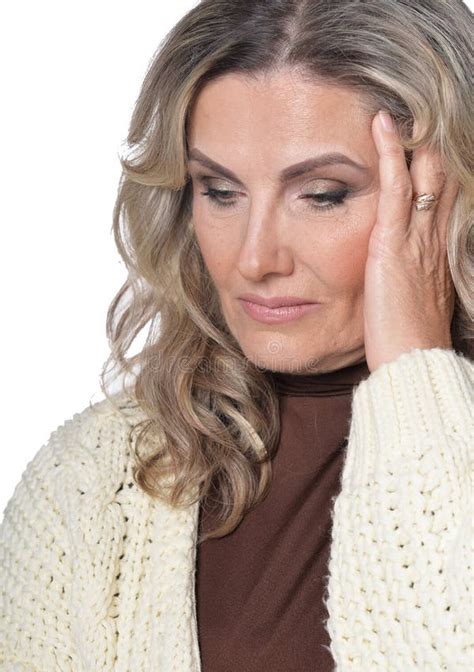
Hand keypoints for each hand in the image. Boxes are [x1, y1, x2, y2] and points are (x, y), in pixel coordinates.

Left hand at [363, 110, 458, 372]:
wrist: (414, 360)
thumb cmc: (410, 338)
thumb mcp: (416, 301)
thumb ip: (413, 278)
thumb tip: (403, 274)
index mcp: (439, 251)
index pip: (443, 196)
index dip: (437, 167)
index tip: (426, 142)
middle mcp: (435, 237)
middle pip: (442, 176)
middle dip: (431, 144)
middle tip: (417, 111)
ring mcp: (418, 237)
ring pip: (424, 173)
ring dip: (414, 137)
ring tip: (399, 107)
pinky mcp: (393, 243)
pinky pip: (396, 187)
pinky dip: (390, 152)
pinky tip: (382, 125)